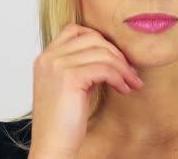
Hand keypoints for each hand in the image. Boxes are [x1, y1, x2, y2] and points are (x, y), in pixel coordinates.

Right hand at [28, 23, 143, 157]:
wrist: (52, 146)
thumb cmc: (64, 121)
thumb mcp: (72, 84)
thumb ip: (84, 65)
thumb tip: (112, 53)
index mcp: (46, 57)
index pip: (76, 30)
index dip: (100, 40)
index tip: (116, 59)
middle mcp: (48, 57)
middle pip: (93, 38)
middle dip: (117, 54)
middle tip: (131, 73)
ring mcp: (57, 65)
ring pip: (102, 53)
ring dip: (123, 68)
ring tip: (132, 83)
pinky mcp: (69, 77)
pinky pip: (105, 68)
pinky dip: (120, 77)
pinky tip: (124, 89)